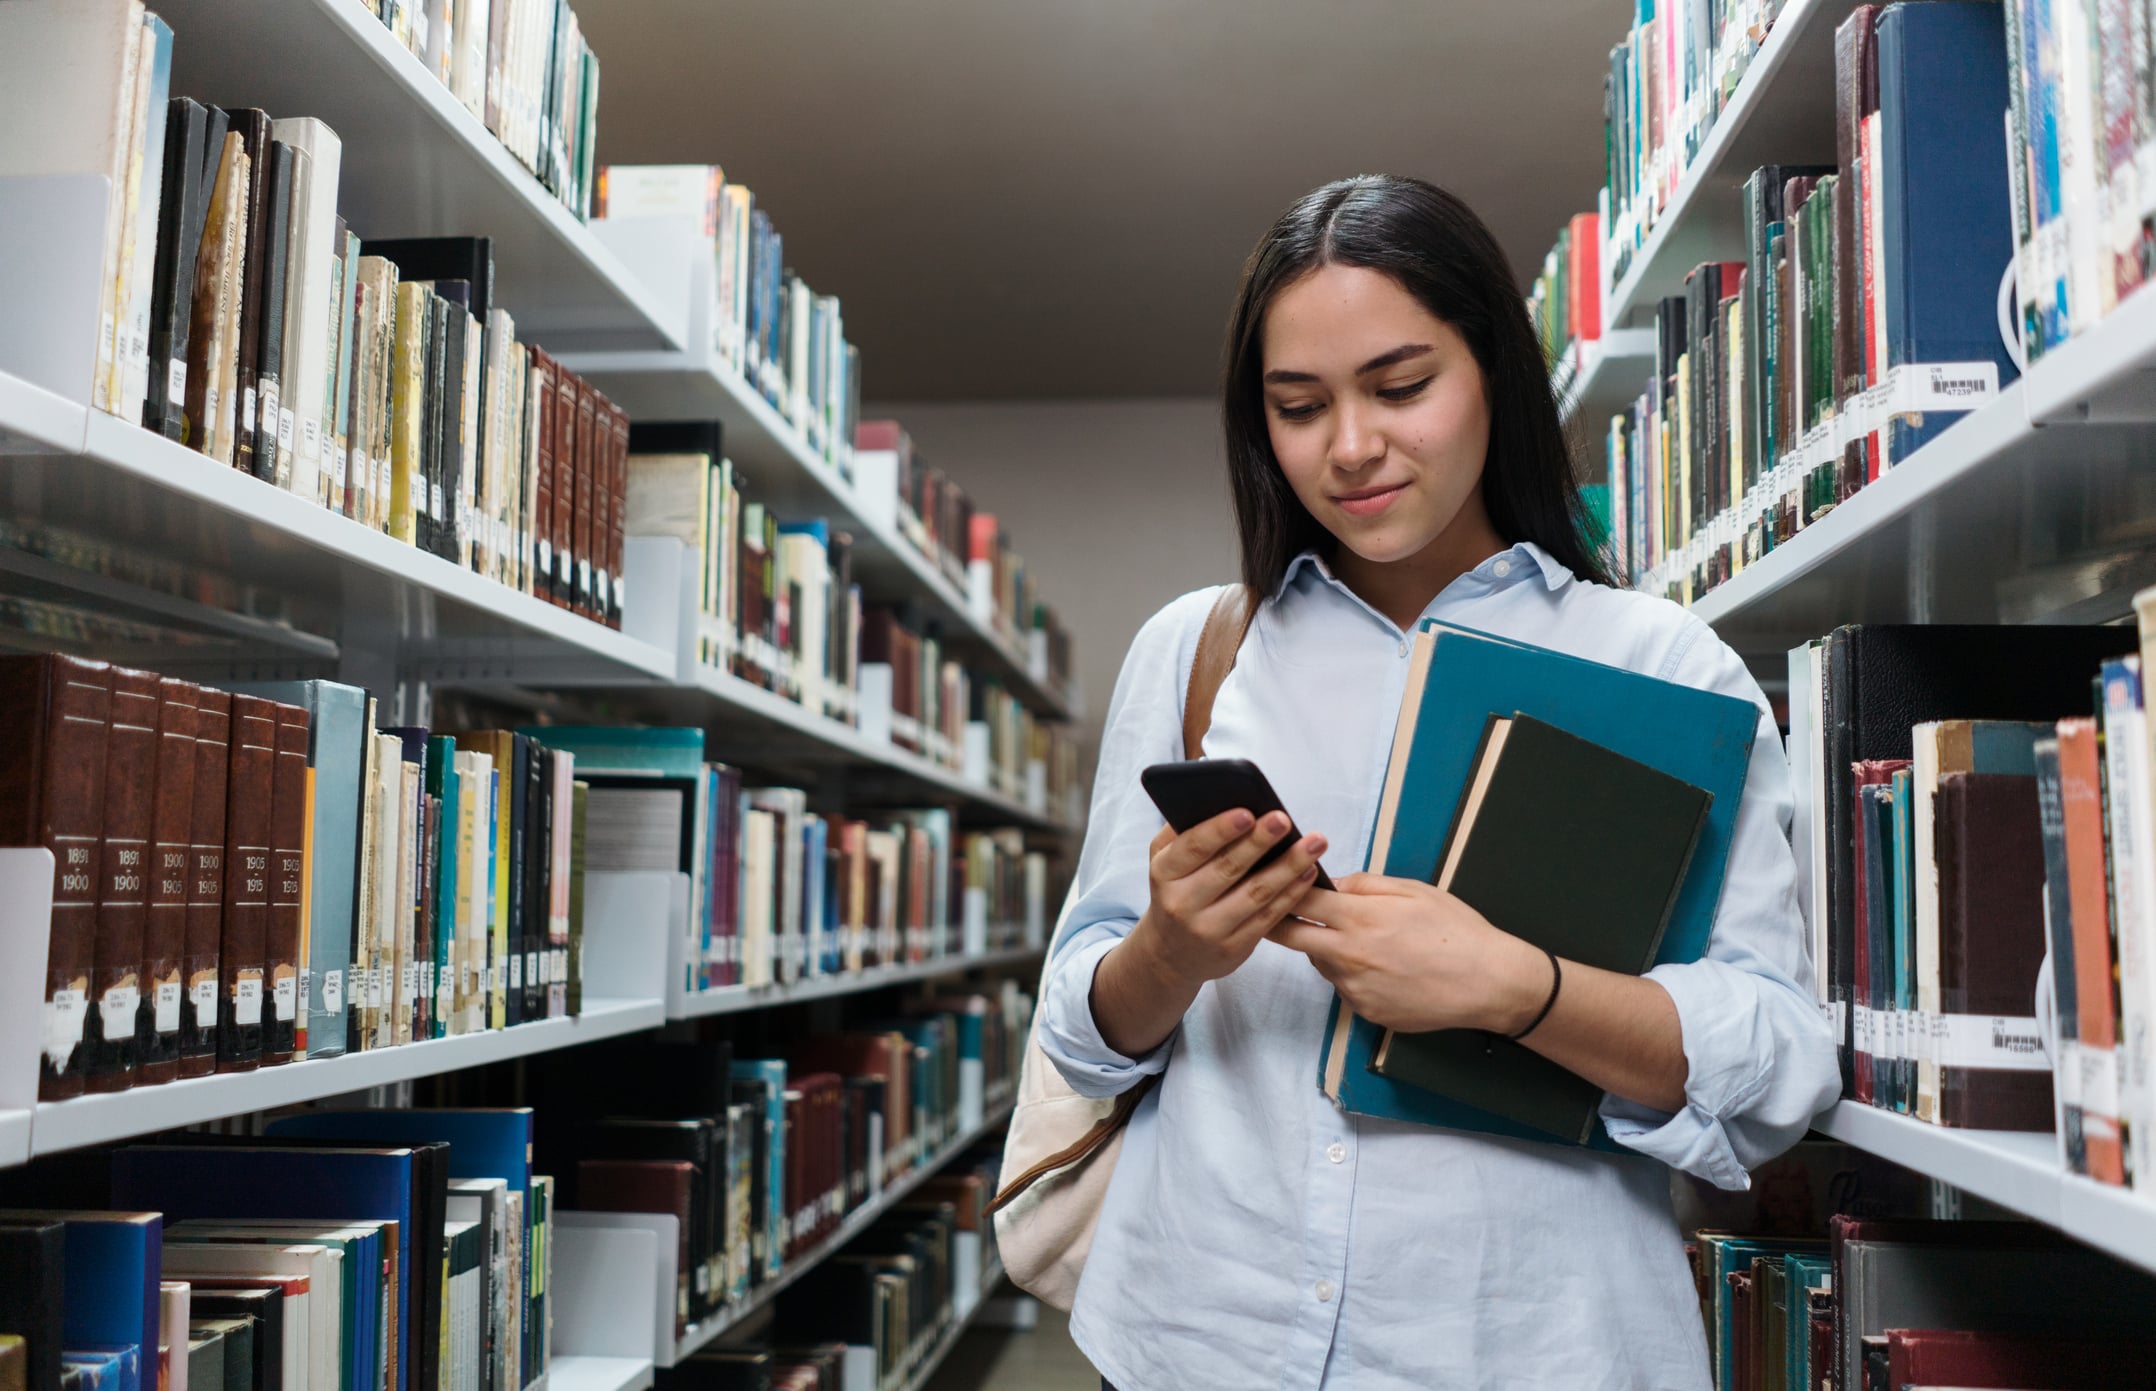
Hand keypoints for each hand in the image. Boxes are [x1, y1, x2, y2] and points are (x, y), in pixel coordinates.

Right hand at [1128, 809, 1328, 991]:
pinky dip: (1291, 894)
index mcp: (1164, 872)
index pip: (1193, 847)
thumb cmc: (1177, 890)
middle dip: (1259, 842)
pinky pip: (1268, 917)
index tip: (1248, 811)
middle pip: (1227, 868)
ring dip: (1287, 866)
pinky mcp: (1233, 948)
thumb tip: (1220, 796)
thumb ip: (1185, 830)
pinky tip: (1309, 873)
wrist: (1172, 953)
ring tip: (1314, 843)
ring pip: (1255, 894)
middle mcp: (1182, 903)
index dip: (1221, 830)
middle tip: (1284, 819)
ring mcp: (1208, 929)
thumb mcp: (1166, 861)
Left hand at [1269, 874, 1551, 1034]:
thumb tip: (1330, 883)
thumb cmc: (1457, 930)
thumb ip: (1365, 884)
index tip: (1275, 882)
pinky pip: (1346, 987)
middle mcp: (1349, 956)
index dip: (1284, 889)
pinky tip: (1386, 969)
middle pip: (1291, 938)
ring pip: (1322, 963)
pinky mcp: (1365, 1011)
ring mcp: (1355, 989)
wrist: (1489, 983)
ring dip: (1328, 950)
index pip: (1300, 902)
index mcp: (1360, 918)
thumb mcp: (1413, 891)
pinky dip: (1354, 975)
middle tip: (1277, 912)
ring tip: (1367, 942)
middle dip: (1278, 922)